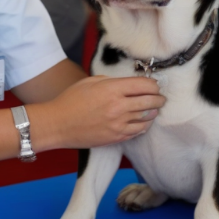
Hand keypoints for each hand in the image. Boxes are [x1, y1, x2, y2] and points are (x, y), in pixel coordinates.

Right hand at [33, 76, 164, 149]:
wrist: (57, 124)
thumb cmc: (70, 100)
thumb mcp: (90, 82)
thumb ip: (111, 81)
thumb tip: (127, 84)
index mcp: (112, 89)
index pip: (144, 85)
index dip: (153, 84)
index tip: (154, 85)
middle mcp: (119, 106)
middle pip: (150, 101)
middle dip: (158, 98)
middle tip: (161, 98)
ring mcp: (119, 124)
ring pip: (147, 117)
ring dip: (153, 112)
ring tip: (154, 109)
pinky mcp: (116, 137)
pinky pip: (138, 131)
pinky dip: (144, 125)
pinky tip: (144, 122)